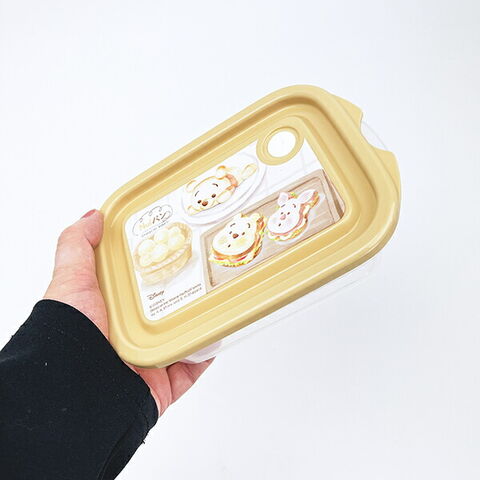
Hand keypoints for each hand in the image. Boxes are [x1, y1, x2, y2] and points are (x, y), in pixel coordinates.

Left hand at [44, 209, 211, 414]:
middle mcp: (131, 334)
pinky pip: (194, 366)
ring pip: (184, 334)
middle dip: (186, 290)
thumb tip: (93, 216)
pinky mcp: (165, 384)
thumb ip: (77, 246)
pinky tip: (218, 332)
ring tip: (219, 296)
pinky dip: (207, 351)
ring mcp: (150, 360)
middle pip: (166, 307)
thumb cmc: (72, 334)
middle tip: (207, 269)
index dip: (159, 263)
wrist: (80, 392)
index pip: (141, 281)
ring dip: (201, 319)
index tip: (179, 244)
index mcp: (112, 310)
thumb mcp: (70, 281)